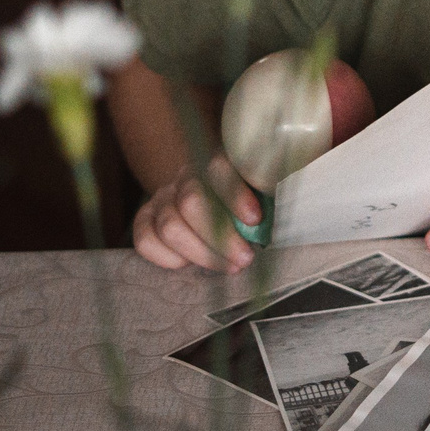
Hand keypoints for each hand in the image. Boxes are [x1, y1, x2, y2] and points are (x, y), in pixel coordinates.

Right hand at [133, 155, 260, 271]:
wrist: (207, 199)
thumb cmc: (244, 202)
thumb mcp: (260, 194)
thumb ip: (268, 200)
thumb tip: (285, 215)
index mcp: (215, 163)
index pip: (218, 170)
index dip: (235, 195)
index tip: (255, 220)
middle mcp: (184, 178)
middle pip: (191, 202)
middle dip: (220, 236)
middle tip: (245, 258)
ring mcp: (161, 199)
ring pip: (170, 227)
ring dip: (202, 253)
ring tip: (230, 267)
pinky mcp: (144, 220)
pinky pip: (145, 242)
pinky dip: (169, 259)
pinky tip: (191, 265)